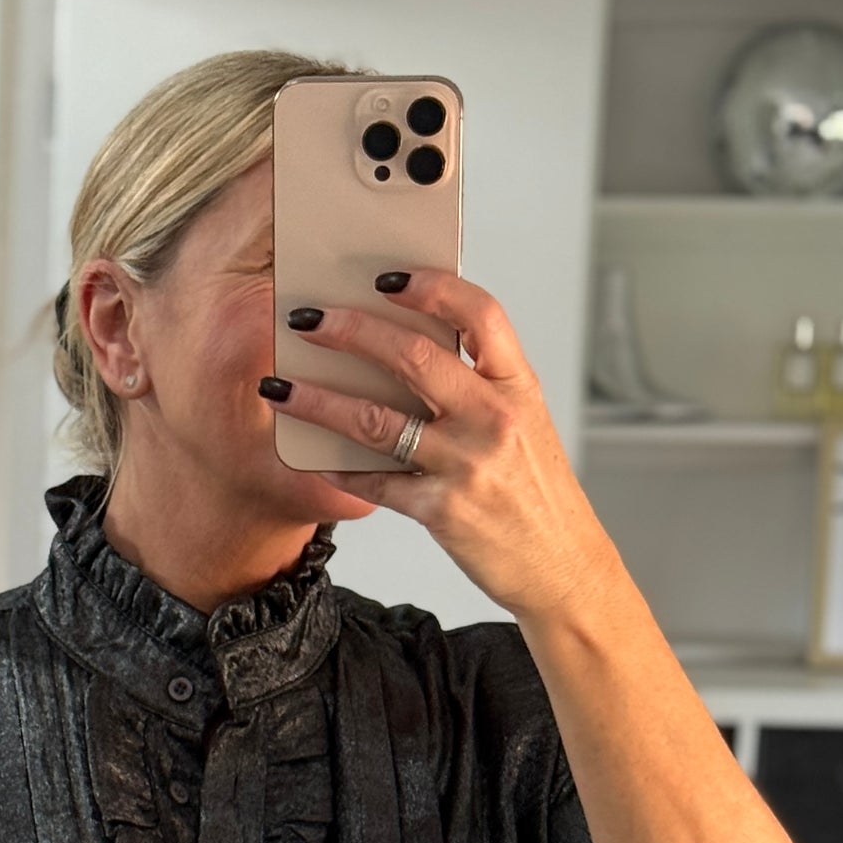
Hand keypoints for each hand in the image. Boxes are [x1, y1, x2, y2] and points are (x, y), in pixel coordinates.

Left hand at [269, 269, 619, 621]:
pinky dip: (340, 469)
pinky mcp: (442, 511)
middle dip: (349, 330)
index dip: (430, 285)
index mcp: (518, 385)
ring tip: (279, 389)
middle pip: (412, 356)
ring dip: (318, 401)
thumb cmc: (536, 491)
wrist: (562, 566)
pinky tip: (316, 457)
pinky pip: (376, 483)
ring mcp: (467, 465)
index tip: (385, 276)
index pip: (479, 312)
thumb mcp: (525, 422)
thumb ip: (480, 384)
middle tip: (306, 319)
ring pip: (375, 421)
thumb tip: (409, 347)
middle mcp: (495, 418)